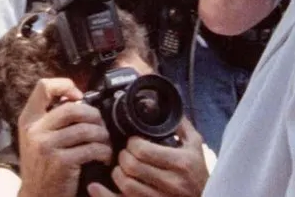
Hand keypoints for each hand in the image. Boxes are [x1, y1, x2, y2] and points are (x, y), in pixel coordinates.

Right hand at [18, 78, 112, 196]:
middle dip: (94, 116)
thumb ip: (50, 119)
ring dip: (103, 136)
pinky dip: (104, 152)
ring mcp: (47, 146)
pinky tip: (104, 158)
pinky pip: (92, 149)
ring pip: (86, 129)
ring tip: (105, 144)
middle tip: (101, 126)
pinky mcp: (61, 162)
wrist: (36, 196)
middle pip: (73, 108)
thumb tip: (79, 99)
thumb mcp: (36, 138)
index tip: (79, 97)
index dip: (65, 85)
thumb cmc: (42, 166)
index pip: (43, 87)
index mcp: (29, 119)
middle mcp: (35, 130)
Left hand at [89, 119, 208, 196]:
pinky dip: (105, 195)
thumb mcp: (195, 146)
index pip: (143, 150)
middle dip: (122, 156)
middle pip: (132, 167)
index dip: (132, 143)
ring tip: (120, 168)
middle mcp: (171, 182)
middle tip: (124, 153)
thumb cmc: (198, 172)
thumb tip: (164, 106)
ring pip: (127, 186)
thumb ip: (181, 126)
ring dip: (117, 173)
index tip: (133, 142)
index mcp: (181, 162)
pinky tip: (95, 187)